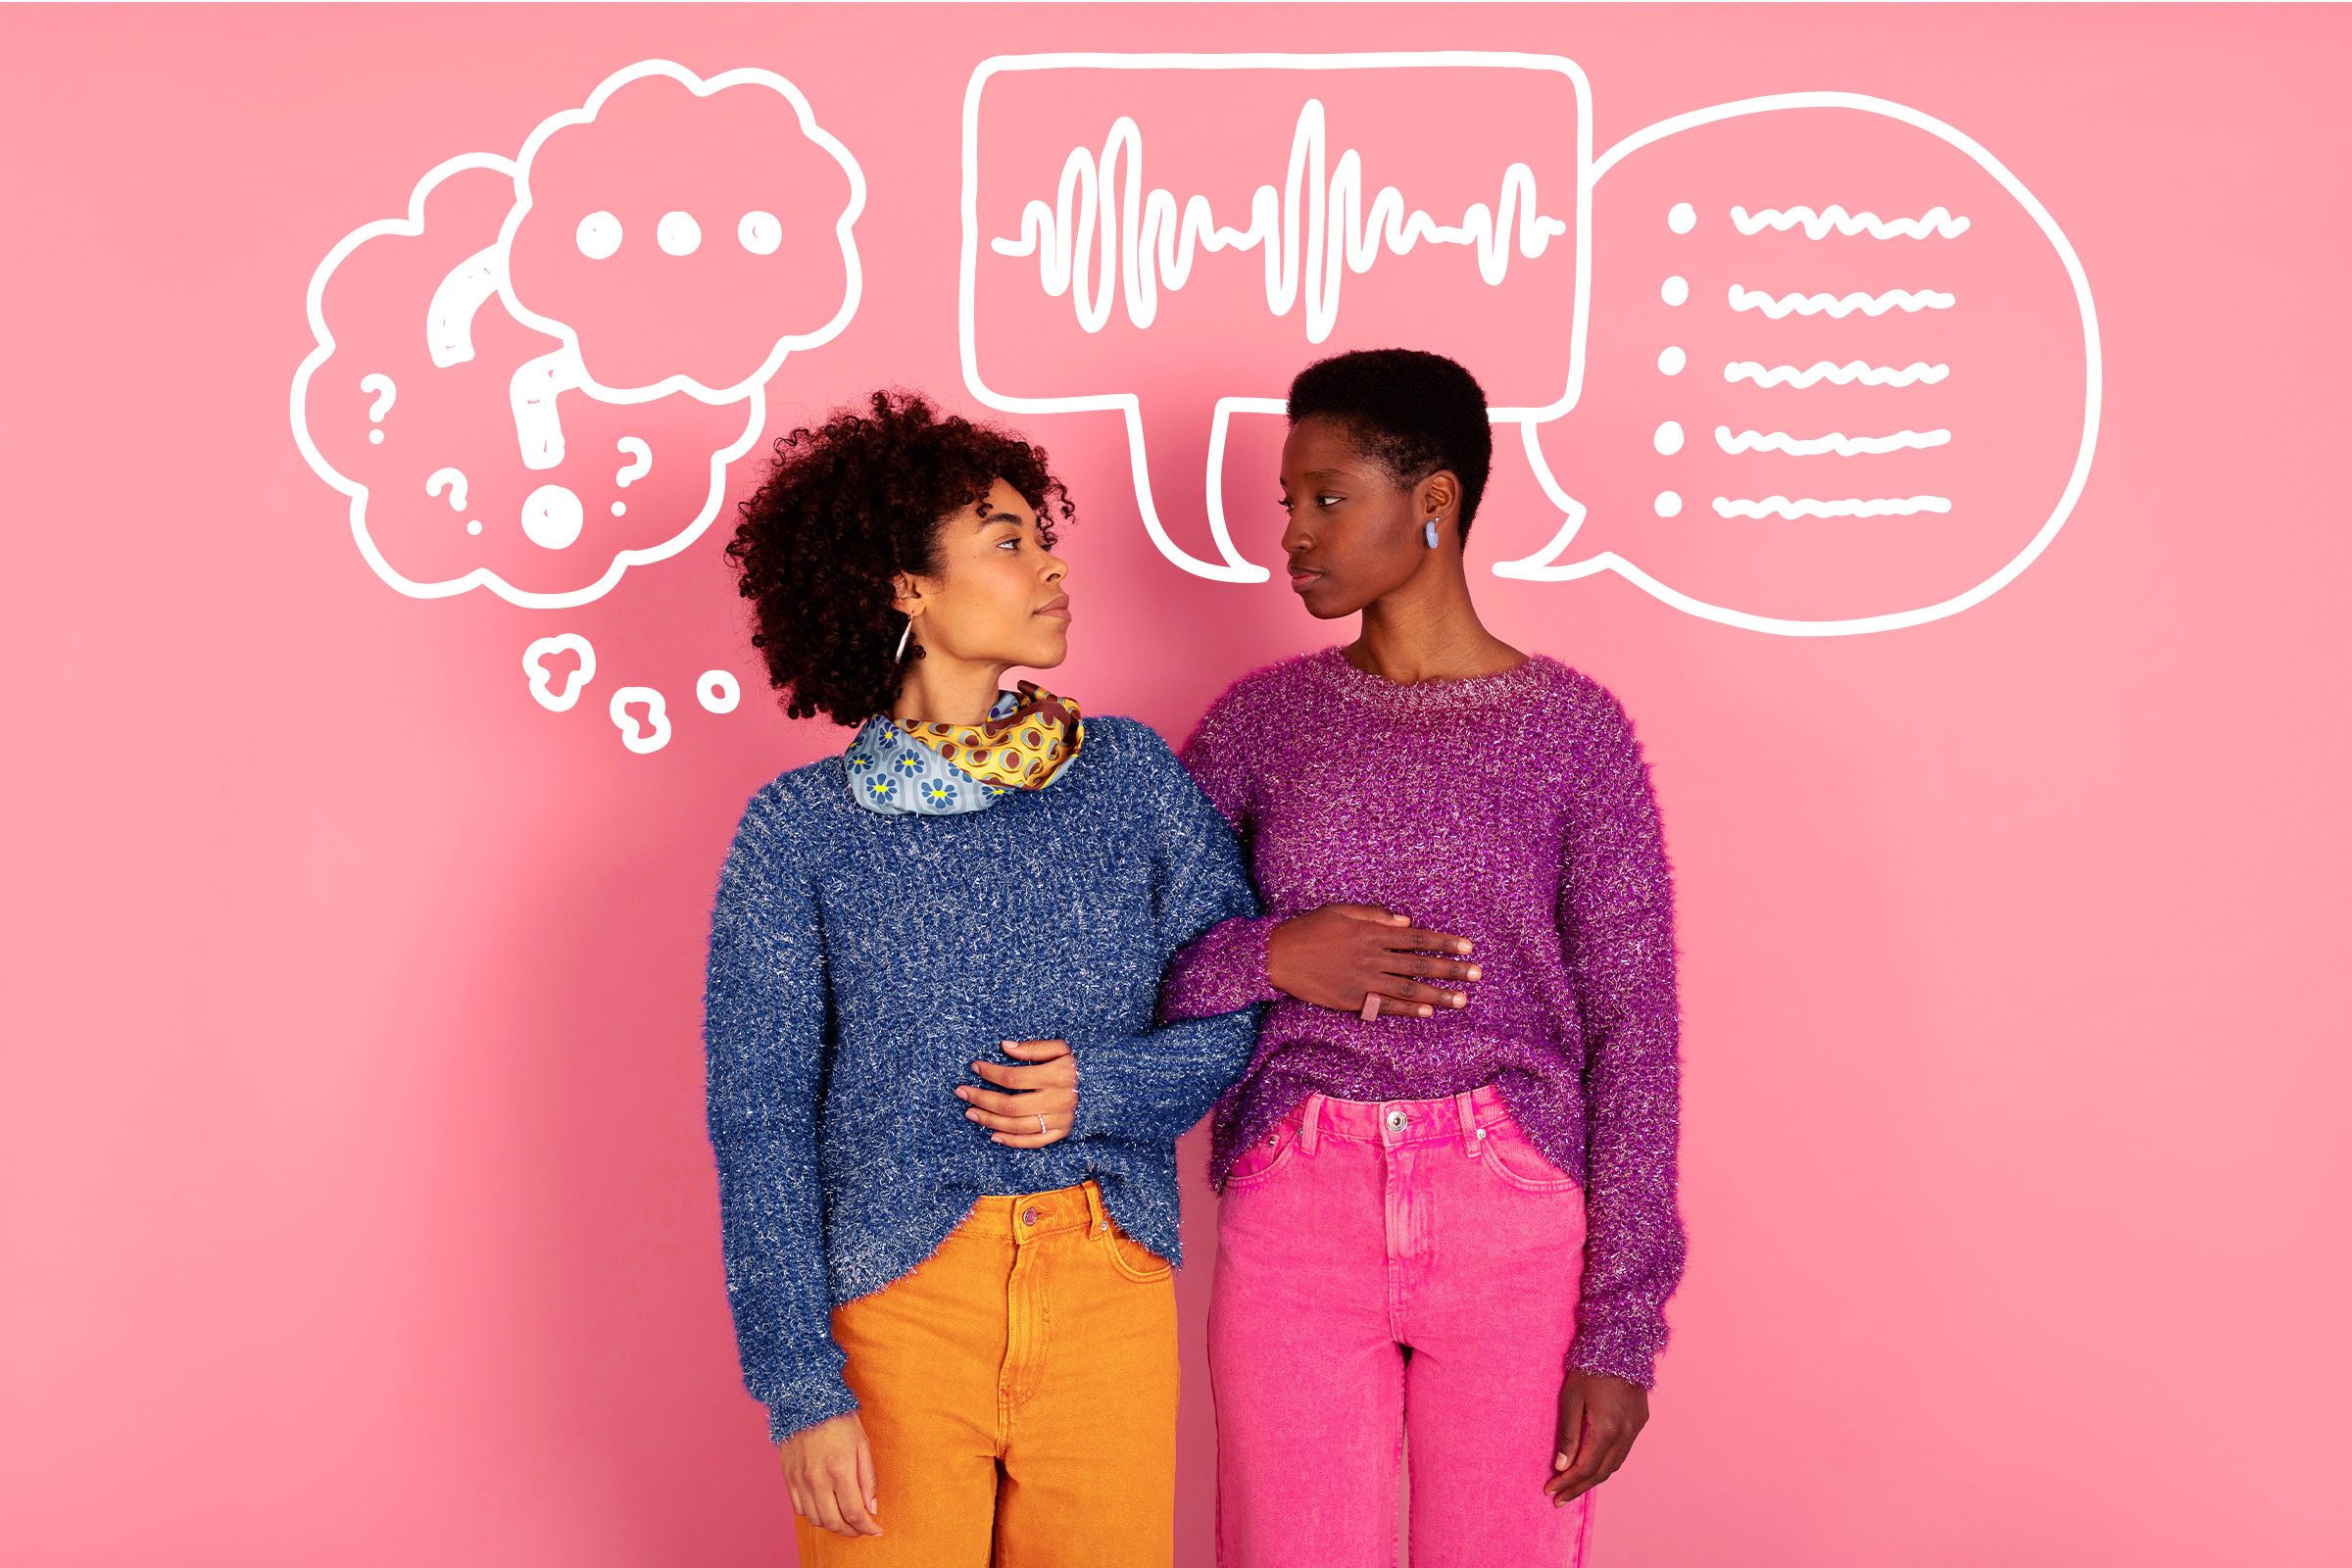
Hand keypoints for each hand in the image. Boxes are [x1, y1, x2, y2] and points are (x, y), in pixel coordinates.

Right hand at [779, 1410, 881, 1536]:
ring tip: (845, 1520)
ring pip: (815, 1519)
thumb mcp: (862, 1444)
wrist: (805, 1399)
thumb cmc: (838, 1419)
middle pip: (834, 1522)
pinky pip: (799, 1509)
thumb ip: (868, 1479)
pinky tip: (825, 1507)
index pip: (854, 1512)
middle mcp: (816, 1479)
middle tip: (861, 1529)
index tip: (876, 1530)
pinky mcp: (787, 1477)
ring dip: (832, 1525)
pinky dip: (813, 1515)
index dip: (866, 1527)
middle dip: (851, 1532)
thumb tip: (872, 1508)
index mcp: (839, 1469)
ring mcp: (799, 1480)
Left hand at [956, 1039, 1076, 1145]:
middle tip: (961, 1092)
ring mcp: (1059, 1120)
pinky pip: (1032, 1142)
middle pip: (1010, 1105)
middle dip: (981, 1098)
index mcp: (1057, 1076)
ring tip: (970, 1112)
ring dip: (989, 1120)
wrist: (1106, 1086)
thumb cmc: (1079, 1064)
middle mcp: (1058, 1101)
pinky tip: (992, 1135)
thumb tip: (1005, 1046)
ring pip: (1017, 1126)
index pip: (1014, 1078)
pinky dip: (1011, 1141)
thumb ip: (1034, 1047)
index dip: (990, 1073)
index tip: (975, 1067)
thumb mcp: (1062, 1047)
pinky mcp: (1060, 1133)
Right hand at [1263, 903, 1480, 1017]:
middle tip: (1477, 975)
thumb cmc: (1310, 928)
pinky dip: (1406, 1010)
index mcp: (1372, 933)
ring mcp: (1363, 980)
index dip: (1445, 943)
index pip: (1418, 938)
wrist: (1279, 955)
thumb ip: (1375, 915)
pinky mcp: (1351, 999)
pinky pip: (1384, 1006)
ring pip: (1407, 989)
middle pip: (1419, 965)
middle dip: (1451, 970)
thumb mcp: (1341, 911)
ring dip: (1437, 995)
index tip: (1468, 947)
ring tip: (1461, 1000)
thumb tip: (1406, 922)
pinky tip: (1427, 1012)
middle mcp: (1372, 956)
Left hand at [1545, 1370, 1648, 1504]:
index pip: (1585, 1468)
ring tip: (1573, 1488)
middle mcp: (1626, 1434)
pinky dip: (1607, 1464)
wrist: (1622, 1343)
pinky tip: (1593, 1466)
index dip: (1567, 1483)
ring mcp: (1636, 1429)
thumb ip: (1569, 1435)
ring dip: (1594, 1479)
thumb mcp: (1571, 1399)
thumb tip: (1561, 1466)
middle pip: (1601, 1473)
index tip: (1550, 1491)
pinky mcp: (1640, 1422)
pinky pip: (1623, 1452)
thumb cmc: (1590, 1368)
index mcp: (1607, 1429)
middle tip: (1559, 1498)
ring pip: (1614, 1465)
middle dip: (1579, 1488)